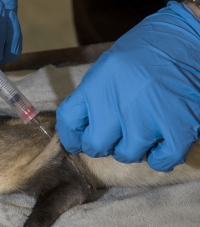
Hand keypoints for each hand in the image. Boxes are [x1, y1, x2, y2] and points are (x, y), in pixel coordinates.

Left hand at [56, 1, 199, 171]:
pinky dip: (159, 158)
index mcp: (97, 84)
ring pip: (127, 155)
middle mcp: (119, 102)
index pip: (68, 121)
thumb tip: (81, 127)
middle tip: (110, 138)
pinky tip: (159, 145)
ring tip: (138, 134)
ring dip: (130, 149)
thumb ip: (93, 95)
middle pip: (95, 145)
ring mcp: (149, 117)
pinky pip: (162, 160)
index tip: (77, 140)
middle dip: (100, 145)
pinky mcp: (180, 127)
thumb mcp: (108, 65)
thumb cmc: (146, 50)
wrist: (189, 35)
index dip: (71, 136)